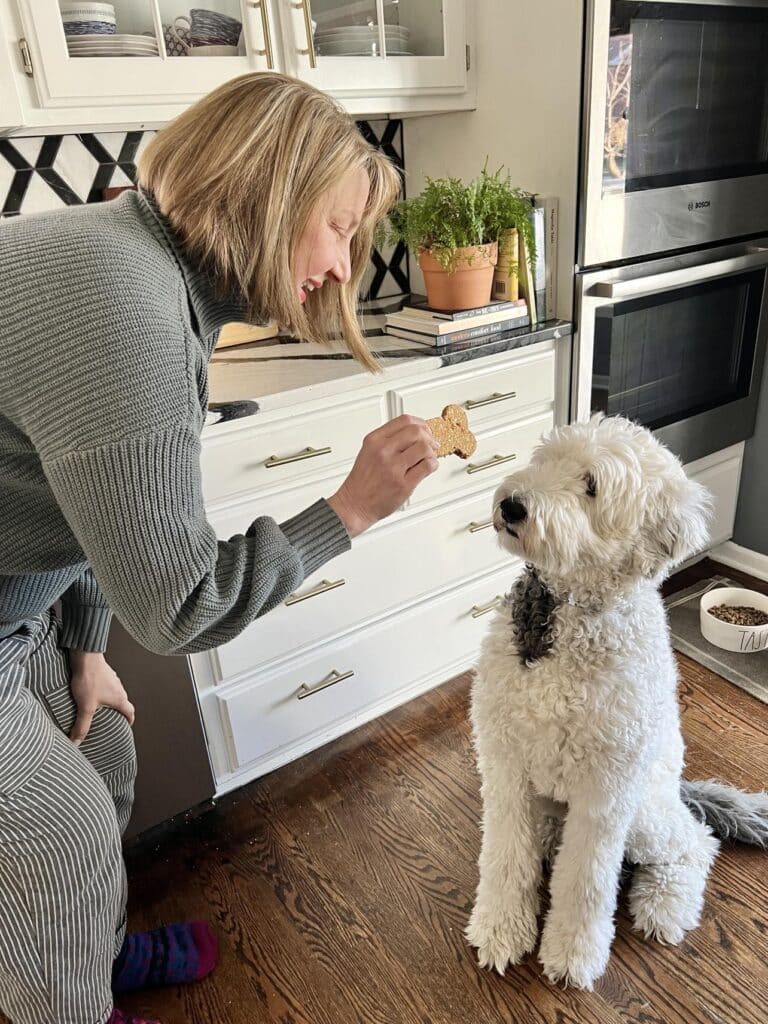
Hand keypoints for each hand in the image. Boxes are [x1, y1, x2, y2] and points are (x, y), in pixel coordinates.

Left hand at [68, 650, 134, 745]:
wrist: (86, 657)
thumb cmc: (90, 679)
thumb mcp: (85, 707)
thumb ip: (82, 725)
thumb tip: (77, 741)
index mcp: (119, 698)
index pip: (130, 712)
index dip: (129, 720)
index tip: (127, 726)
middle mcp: (119, 688)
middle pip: (122, 702)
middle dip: (118, 712)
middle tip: (111, 719)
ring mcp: (112, 679)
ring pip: (114, 693)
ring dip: (109, 701)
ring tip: (97, 707)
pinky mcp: (103, 673)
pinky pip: (105, 685)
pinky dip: (100, 691)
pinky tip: (89, 693)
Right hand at [327, 415, 439, 537]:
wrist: (354, 505)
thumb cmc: (362, 482)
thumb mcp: (369, 452)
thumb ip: (388, 441)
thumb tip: (415, 433)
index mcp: (374, 440)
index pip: (404, 420)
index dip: (420, 423)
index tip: (425, 430)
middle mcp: (383, 451)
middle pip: (416, 431)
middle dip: (429, 437)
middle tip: (432, 444)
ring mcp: (393, 468)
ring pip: (424, 447)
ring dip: (432, 452)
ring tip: (429, 457)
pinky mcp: (403, 484)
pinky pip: (427, 466)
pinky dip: (433, 464)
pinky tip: (429, 467)